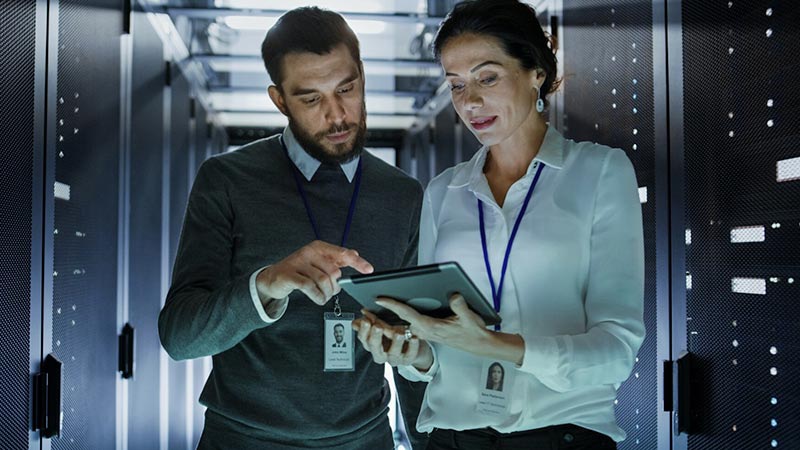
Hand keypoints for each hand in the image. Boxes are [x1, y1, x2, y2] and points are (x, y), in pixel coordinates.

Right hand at [255, 240, 372, 304]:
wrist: (274, 278)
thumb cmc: (300, 271)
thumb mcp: (319, 263)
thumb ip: (336, 259)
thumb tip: (354, 254)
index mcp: (319, 247)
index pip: (343, 253)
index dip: (357, 262)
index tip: (369, 270)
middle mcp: (309, 252)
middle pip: (333, 272)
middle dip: (335, 286)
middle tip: (331, 291)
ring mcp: (298, 263)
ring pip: (323, 281)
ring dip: (326, 293)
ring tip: (323, 296)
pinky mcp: (289, 275)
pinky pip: (310, 287)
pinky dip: (317, 296)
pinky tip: (318, 298)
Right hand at [353, 310, 432, 370]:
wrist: (413, 346)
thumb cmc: (395, 337)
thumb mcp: (382, 329)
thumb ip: (370, 324)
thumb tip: (356, 322)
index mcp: (374, 346)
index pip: (364, 340)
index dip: (364, 331)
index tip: (365, 320)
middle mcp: (382, 354)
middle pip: (375, 348)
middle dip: (375, 337)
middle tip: (377, 326)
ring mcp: (395, 358)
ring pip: (393, 353)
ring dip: (395, 342)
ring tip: (398, 332)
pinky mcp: (408, 360)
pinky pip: (410, 354)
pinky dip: (412, 346)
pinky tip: (414, 338)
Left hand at [375, 293, 489, 354]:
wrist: (478, 344)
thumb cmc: (473, 332)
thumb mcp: (470, 318)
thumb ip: (460, 306)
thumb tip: (453, 295)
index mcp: (431, 327)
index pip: (408, 314)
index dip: (393, 305)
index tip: (379, 298)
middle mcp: (424, 331)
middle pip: (399, 321)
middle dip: (382, 314)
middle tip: (365, 307)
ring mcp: (424, 332)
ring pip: (401, 325)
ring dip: (386, 319)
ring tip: (370, 310)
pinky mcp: (426, 332)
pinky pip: (407, 326)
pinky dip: (395, 321)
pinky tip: (387, 314)